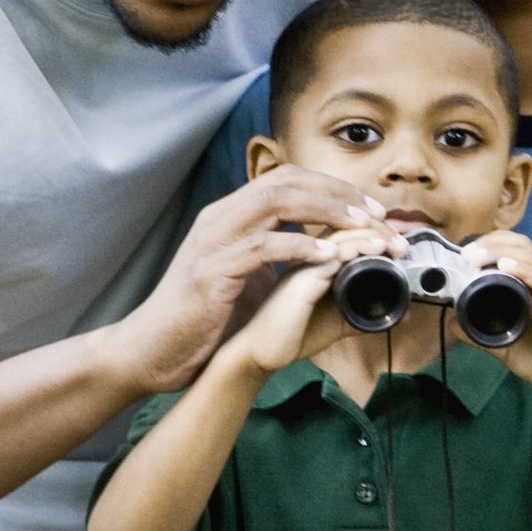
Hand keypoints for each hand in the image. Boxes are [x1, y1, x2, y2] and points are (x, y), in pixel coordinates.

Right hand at [105, 165, 404, 394]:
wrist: (153, 352)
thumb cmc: (203, 321)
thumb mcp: (248, 279)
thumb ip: (281, 259)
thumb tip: (328, 253)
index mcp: (230, 216)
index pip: (287, 178)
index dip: (332, 186)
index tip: (371, 208)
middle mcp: (220, 218)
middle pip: (286, 181)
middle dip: (338, 193)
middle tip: (379, 214)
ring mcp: (212, 241)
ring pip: (275, 202)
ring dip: (326, 211)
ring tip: (362, 227)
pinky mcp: (210, 272)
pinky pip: (261, 247)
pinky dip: (299, 246)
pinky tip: (327, 255)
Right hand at [227, 227, 389, 376]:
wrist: (260, 354)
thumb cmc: (293, 334)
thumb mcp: (339, 321)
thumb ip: (367, 315)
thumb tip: (403, 314)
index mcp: (316, 259)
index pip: (349, 230)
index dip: (377, 227)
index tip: (404, 237)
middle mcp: (308, 255)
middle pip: (346, 225)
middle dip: (380, 228)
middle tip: (405, 242)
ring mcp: (303, 263)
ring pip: (340, 235)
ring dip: (373, 235)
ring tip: (396, 245)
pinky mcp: (299, 279)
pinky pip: (328, 255)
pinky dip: (354, 248)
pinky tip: (374, 249)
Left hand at [460, 232, 531, 407]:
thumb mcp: (507, 349)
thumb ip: (482, 336)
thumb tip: (453, 322)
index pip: (512, 253)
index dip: (488, 245)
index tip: (462, 253)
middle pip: (521, 247)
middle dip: (491, 243)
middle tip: (466, 252)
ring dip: (502, 252)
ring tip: (477, 255)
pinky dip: (526, 271)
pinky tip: (508, 267)